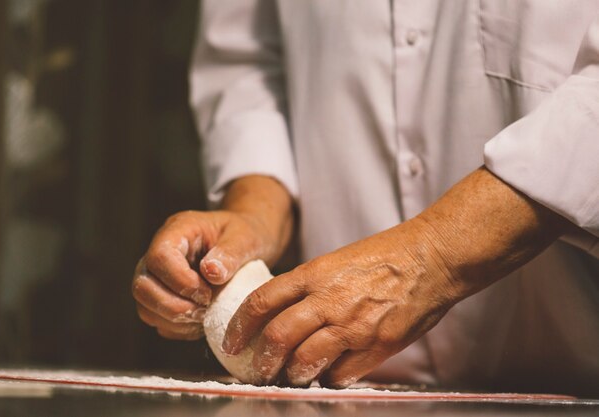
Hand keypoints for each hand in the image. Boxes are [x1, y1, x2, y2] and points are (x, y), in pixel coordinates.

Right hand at [132, 176, 293, 340]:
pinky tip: (201, 323)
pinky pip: (156, 319)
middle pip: (143, 285)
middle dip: (173, 306)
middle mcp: (159, 252)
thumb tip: (211, 273)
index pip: (160, 256)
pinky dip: (176, 328)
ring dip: (173, 320)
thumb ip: (231, 253)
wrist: (245, 243)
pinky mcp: (161, 295)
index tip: (207, 293)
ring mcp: (156, 275)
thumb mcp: (246, 238)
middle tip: (205, 310)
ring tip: (204, 317)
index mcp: (178, 230)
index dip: (180, 281)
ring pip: (144, 306)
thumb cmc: (244, 235)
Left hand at [222, 168, 571, 386]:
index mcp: (314, 274)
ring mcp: (353, 325)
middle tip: (260, 369)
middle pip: (279, 337)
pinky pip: (342, 374)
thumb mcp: (336, 260)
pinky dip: (331, 378)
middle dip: (263, 360)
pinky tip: (330, 375)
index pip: (262, 301)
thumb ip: (309, 286)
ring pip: (307, 361)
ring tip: (293, 376)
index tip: (232, 341)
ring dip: (294, 374)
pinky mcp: (378, 346)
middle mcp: (329, 300)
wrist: (431, 258)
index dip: (241, 325)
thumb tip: (283, 312)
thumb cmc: (384, 256)